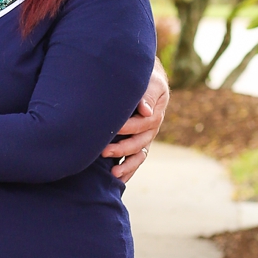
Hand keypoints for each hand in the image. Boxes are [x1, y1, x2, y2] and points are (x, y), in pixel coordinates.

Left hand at [102, 60, 168, 179]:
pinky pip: (136, 161)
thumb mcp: (151, 82)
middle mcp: (151, 129)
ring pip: (139, 156)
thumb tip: (145, 110)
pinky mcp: (138, 144)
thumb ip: (147, 95)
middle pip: (139, 142)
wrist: (147, 80)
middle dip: (122, 148)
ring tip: (114, 173)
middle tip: (103, 151)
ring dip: (127, 166)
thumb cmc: (146, 79)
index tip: (110, 128)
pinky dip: (128, 170)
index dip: (127, 127)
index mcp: (154, 113)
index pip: (142, 123)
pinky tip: (117, 179)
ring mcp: (145, 138)